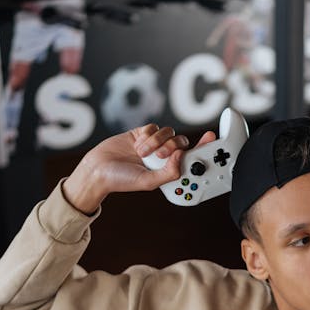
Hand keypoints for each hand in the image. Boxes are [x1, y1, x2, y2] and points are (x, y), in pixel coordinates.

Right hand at [63, 124, 215, 213]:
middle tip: (161, 155)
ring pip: (168, 133)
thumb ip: (168, 173)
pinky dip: (147, 135)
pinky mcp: (142, 133)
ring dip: (157, 142)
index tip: (211, 137)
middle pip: (181, 142)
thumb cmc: (121, 180)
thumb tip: (182, 156)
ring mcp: (153, 144)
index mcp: (167, 170)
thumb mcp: (148, 182)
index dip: (202, 147)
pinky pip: (153, 127)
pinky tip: (137, 145)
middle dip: (173, 146)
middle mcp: (163, 157)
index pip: (190, 157)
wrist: (98, 169)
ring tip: (143, 153)